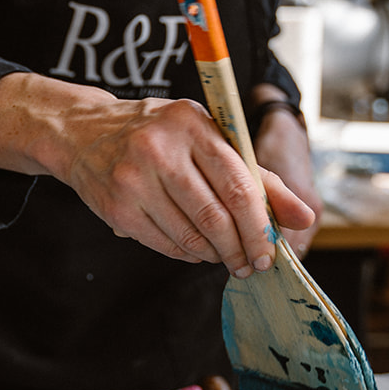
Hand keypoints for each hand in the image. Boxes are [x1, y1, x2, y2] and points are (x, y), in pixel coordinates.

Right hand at [57, 95, 314, 277]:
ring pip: (190, 236)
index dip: (259, 226)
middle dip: (240, 249)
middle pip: (215, 217)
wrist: (83, 132)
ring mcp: (134, 179)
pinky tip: (196, 251)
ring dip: (215, 255)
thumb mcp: (207, 137)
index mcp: (192, 124)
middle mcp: (160, 149)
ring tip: (224, 257)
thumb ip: (259, 176)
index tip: (270, 250)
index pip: (238, 184)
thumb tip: (305, 218)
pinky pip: (164, 244)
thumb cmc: (160, 135)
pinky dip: (187, 255)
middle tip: (251, 265)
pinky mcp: (117, 207)